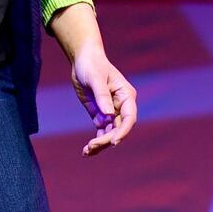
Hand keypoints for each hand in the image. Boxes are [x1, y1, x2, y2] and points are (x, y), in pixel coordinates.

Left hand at [69, 41, 137, 157]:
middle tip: (91, 146)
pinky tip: (87, 151)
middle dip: (106, 139)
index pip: (129, 118)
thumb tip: (109, 115)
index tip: (113, 141)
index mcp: (126, 96)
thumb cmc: (92, 64)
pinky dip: (95, 141)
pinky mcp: (100, 114)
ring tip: (87, 151)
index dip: (123, 131)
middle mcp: (121, 106)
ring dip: (100, 144)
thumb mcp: (95, 78)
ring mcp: (110, 112)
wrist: (83, 59)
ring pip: (110, 133)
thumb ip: (102, 95)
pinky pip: (100, 131)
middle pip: (118, 128)